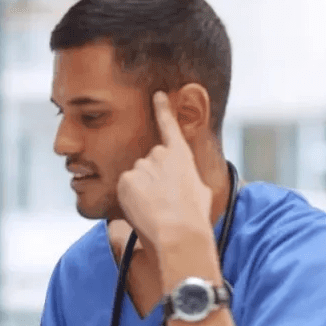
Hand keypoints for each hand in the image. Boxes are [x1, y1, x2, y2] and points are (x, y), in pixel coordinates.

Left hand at [116, 91, 212, 249]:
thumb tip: (186, 187)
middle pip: (148, 163)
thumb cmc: (193, 217)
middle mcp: (160, 155)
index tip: (157, 95)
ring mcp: (141, 165)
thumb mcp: (200, 193)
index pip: (169, 126)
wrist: (178, 230)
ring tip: (154, 208)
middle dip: (151, 179)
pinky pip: (125, 188)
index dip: (162, 110)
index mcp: (182, 155)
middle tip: (161, 200)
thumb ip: (188, 181)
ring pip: (136, 177)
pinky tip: (143, 209)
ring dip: (141, 190)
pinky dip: (130, 198)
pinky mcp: (126, 179)